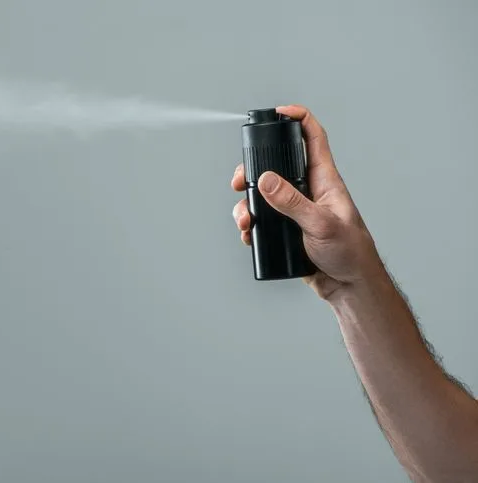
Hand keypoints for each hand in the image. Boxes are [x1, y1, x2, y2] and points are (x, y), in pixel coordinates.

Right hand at [231, 105, 382, 298]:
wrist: (349, 287)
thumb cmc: (349, 253)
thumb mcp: (320, 225)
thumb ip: (292, 202)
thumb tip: (266, 180)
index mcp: (324, 180)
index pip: (312, 138)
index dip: (297, 119)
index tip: (278, 112)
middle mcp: (309, 190)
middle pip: (276, 166)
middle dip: (253, 171)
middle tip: (239, 181)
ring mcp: (297, 210)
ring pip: (264, 195)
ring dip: (248, 204)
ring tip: (244, 220)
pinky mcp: (288, 229)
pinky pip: (263, 219)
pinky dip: (251, 224)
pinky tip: (249, 234)